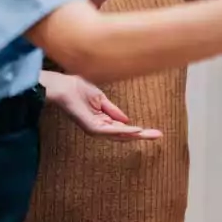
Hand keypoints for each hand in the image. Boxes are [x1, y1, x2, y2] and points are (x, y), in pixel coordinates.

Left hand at [40, 71, 161, 140]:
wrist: (62, 86)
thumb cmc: (76, 89)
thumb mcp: (101, 99)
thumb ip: (113, 111)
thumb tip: (127, 120)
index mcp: (102, 121)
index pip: (124, 129)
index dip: (139, 130)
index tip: (155, 132)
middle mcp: (100, 128)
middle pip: (125, 134)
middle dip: (142, 135)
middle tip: (159, 136)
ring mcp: (95, 129)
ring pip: (120, 135)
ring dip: (137, 134)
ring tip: (152, 134)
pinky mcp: (92, 127)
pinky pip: (111, 131)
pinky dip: (124, 130)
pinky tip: (136, 130)